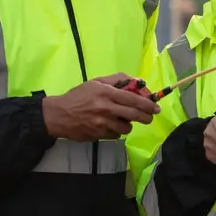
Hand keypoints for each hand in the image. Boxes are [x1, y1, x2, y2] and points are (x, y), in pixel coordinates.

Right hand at [42, 75, 158, 141]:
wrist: (59, 115)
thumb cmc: (78, 96)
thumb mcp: (95, 83)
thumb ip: (115, 80)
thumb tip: (136, 80)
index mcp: (105, 93)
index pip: (132, 99)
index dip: (147, 104)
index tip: (156, 107)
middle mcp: (105, 108)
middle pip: (133, 115)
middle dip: (145, 117)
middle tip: (149, 118)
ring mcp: (102, 123)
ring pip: (125, 128)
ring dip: (128, 125)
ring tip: (123, 121)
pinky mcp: (98, 135)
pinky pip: (115, 135)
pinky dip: (116, 131)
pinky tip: (109, 126)